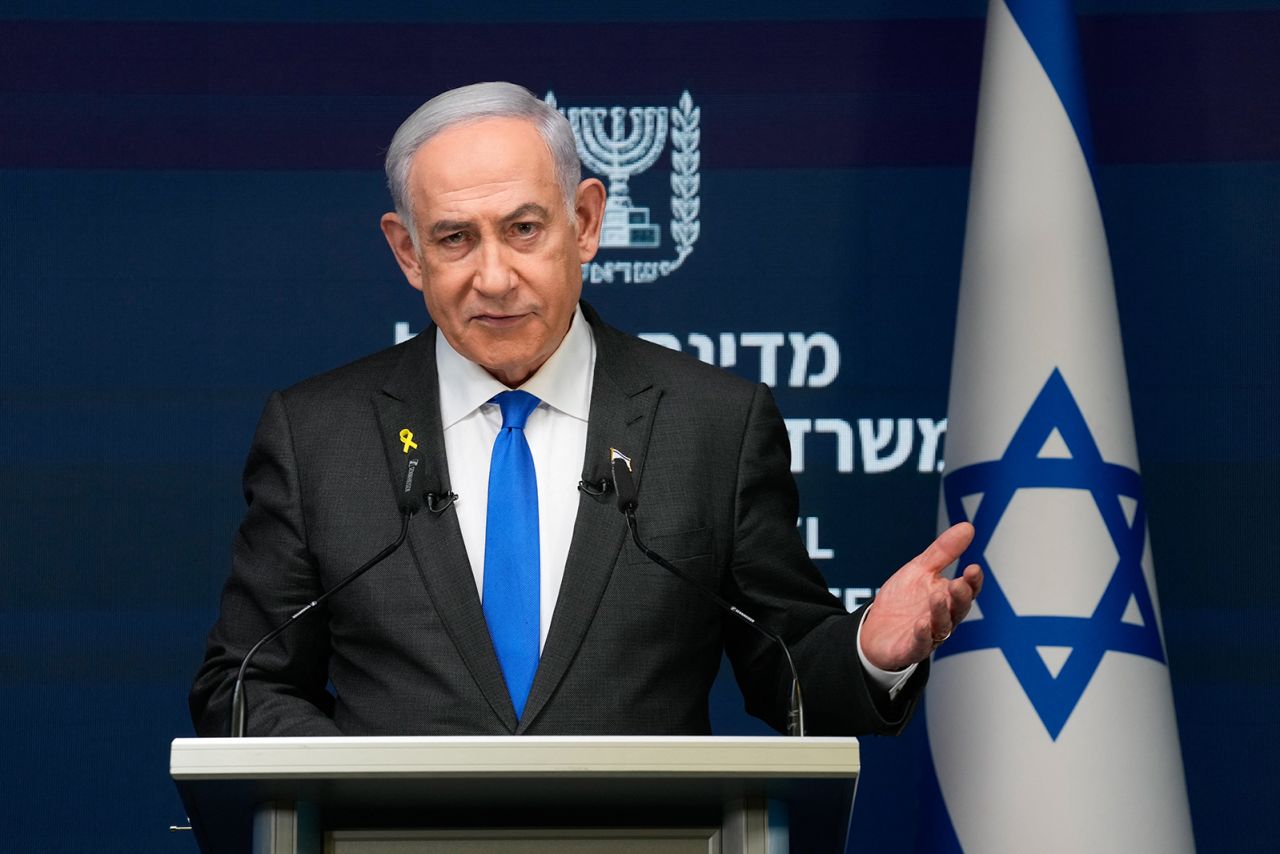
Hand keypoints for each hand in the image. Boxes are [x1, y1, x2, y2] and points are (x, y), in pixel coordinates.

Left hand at [859, 522, 983, 671]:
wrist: (875, 629)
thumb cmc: (903, 600)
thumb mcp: (920, 570)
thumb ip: (944, 551)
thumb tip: (968, 526)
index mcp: (948, 598)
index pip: (967, 590)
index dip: (972, 582)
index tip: (973, 569)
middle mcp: (943, 618)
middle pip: (958, 609)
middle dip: (960, 597)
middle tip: (959, 584)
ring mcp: (928, 636)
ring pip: (941, 627)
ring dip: (941, 613)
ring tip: (937, 597)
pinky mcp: (910, 649)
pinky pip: (920, 645)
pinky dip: (922, 635)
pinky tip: (921, 624)